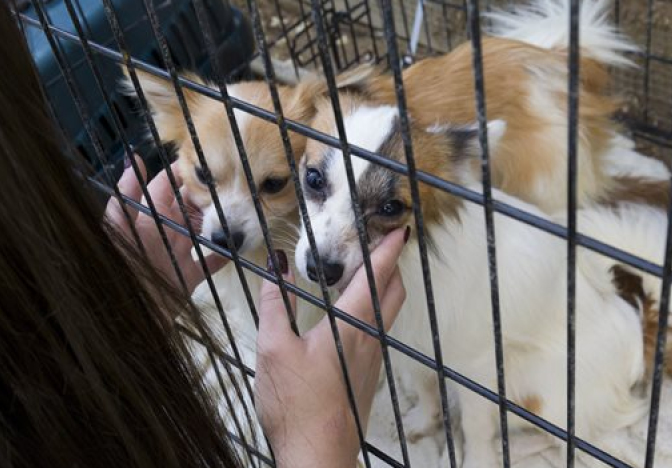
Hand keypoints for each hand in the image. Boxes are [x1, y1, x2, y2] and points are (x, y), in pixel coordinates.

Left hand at [105, 154, 228, 293]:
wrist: (129, 319)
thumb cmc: (124, 272)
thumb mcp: (119, 231)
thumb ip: (125, 196)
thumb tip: (133, 159)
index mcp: (147, 219)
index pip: (165, 186)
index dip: (181, 171)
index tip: (205, 159)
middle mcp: (164, 233)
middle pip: (188, 206)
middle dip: (206, 194)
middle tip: (230, 182)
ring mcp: (178, 254)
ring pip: (203, 230)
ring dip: (219, 221)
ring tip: (239, 208)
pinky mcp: (189, 277)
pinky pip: (211, 262)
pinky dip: (224, 254)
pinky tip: (239, 246)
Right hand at [255, 229, 407, 467]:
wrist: (317, 455)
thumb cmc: (295, 403)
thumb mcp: (273, 348)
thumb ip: (274, 305)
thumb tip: (274, 268)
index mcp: (351, 326)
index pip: (376, 276)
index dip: (388, 249)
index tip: (397, 227)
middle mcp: (369, 339)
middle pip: (394, 292)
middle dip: (391, 263)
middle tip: (378, 243)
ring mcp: (371, 359)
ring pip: (387, 312)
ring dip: (383, 286)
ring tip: (361, 271)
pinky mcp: (366, 374)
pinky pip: (377, 330)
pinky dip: (372, 308)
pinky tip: (348, 314)